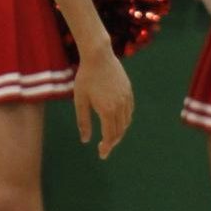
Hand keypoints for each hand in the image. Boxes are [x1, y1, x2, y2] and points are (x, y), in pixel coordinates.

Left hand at [74, 42, 133, 159]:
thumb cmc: (85, 78)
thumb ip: (83, 122)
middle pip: (120, 131)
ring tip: (110, 136)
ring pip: (126, 122)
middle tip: (104, 148)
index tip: (102, 155)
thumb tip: (86, 140)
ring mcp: (126, 98)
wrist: (98, 56)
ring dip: (119, 132)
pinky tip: (117, 121)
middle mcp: (120, 106)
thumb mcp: (80, 101)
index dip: (106, 147)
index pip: (109, 136)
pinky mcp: (128, 91)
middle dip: (112, 142)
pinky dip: (124, 120)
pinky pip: (129, 111)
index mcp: (107, 110)